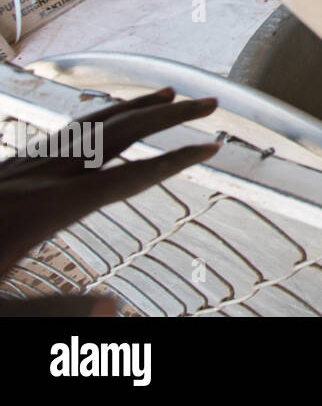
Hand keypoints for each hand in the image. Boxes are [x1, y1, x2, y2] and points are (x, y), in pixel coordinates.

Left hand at [0, 88, 219, 313]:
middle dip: (168, 116)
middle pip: (116, 135)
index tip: (213, 148)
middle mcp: (36, 178)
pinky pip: (62, 134)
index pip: (125, 179)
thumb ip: (55, 313)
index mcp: (44, 211)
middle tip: (212, 101)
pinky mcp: (5, 169)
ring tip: (169, 95)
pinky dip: (96, 119)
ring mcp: (19, 168)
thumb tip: (118, 308)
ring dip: (134, 107)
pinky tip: (104, 122)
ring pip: (88, 126)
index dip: (173, 162)